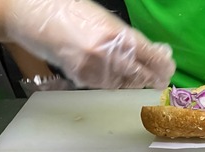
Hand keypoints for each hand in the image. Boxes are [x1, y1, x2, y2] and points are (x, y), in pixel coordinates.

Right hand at [5, 0, 174, 88]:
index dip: (163, 66)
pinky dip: (115, 82)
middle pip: (141, 75)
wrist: (35, 16)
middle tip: (160, 80)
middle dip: (153, 78)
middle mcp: (109, 55)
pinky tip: (117, 75)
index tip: (168, 69)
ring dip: (135, 81)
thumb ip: (130, 39)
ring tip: (140, 78)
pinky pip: (107, 85)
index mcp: (119, 36)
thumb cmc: (72, 13)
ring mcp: (95, 70)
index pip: (151, 57)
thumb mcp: (107, 21)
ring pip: (125, 83)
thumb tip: (155, 52)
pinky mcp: (83, 79)